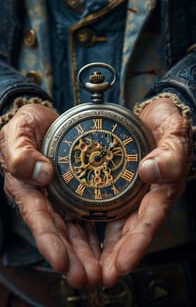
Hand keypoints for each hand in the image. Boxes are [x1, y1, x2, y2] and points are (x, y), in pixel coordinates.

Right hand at [0, 104, 100, 288]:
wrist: (45, 121)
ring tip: (100, 274)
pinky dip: (95, 237)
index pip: (38, 217)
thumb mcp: (18, 132)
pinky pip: (86, 219)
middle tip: (86, 278)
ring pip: (74, 232)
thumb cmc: (26, 126)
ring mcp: (61, 200)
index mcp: (27, 188)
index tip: (61, 261)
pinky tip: (107, 251)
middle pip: (58, 233)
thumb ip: (22, 153)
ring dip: (86, 255)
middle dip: (72, 258)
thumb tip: (41, 173)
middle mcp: (45, 199)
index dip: (49, 240)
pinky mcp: (76, 196)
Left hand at [101, 98, 192, 285]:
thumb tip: (150, 172)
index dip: (137, 243)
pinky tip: (82, 240)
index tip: (123, 263)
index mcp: (162, 188)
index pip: (150, 220)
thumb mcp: (174, 133)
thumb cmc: (168, 124)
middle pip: (131, 231)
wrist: (154, 116)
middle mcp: (146, 196)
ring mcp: (131, 194)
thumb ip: (168, 154)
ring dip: (104, 249)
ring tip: (87, 269)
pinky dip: (95, 226)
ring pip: (117, 227)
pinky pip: (105, 210)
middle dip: (117, 256)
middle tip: (100, 278)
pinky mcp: (117, 187)